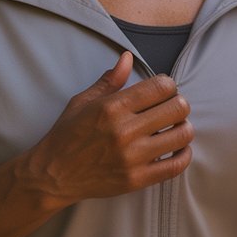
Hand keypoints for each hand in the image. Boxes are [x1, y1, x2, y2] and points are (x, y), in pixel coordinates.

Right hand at [30, 51, 193, 206]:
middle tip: (171, 107)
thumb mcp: (83, 101)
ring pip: (182, 135)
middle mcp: (124, 131)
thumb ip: (110, 80)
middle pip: (177, 108)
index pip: (161, 86)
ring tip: (175, 126)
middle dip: (179, 103)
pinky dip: (184, 154)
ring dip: (183, 127)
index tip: (163, 90)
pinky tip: (177, 147)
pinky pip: (176, 166)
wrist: (52, 175)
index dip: (168, 85)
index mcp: (112, 107)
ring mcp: (132, 158)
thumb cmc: (67, 134)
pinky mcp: (137, 180)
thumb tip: (128, 57)